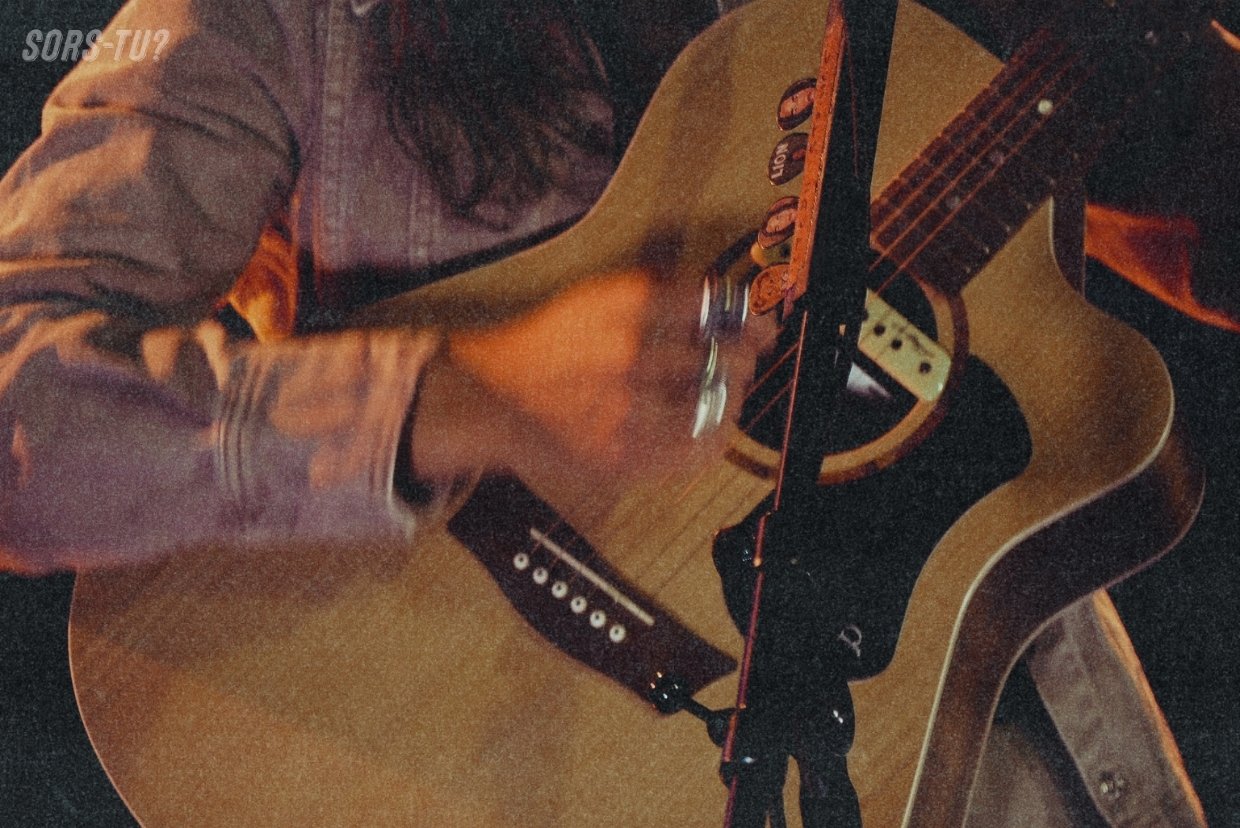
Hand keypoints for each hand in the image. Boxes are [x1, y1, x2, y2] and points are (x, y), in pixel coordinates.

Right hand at [408, 269, 773, 485]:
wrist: (493, 396)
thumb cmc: (550, 345)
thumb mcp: (597, 299)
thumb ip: (657, 297)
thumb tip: (727, 305)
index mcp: (622, 307)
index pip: (714, 307)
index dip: (749, 318)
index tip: (762, 327)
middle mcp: (627, 355)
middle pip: (724, 359)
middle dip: (742, 361)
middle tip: (742, 363)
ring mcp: (625, 410)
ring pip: (715, 408)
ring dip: (729, 400)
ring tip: (723, 396)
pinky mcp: (621, 456)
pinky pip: (694, 452)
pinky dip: (712, 441)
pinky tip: (708, 432)